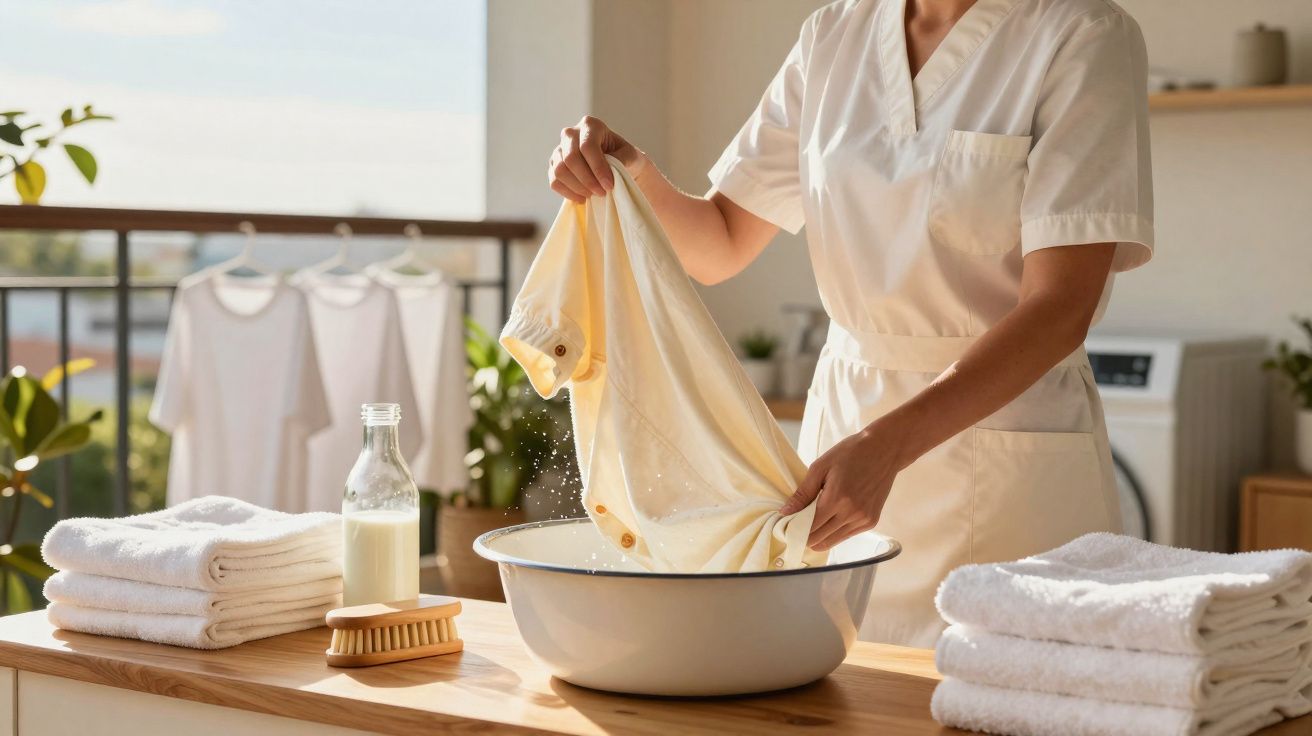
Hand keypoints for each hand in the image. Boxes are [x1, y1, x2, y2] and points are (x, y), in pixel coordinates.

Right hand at [548, 116, 646, 202]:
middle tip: (602, 192)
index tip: (609, 185)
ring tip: (593, 195)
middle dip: (587, 180)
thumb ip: (623, 158)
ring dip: (578, 187)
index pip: (588, 146)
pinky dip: (568, 193)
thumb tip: (611, 168)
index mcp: (590, 125)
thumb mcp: (631, 155)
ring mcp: (559, 149)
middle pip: (571, 158)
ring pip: (560, 170)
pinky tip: (583, 198)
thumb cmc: (624, 158)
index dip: (598, 168)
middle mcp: (571, 133)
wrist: (616, 166)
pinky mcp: (554, 166)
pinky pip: (554, 182)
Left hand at [779, 419, 912, 550]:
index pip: (809, 528)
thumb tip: (785, 513)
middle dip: (803, 535)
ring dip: (818, 535)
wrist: (885, 450)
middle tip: (796, 522)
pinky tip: (830, 517)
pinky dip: (833, 531)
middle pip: (818, 539)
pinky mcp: (871, 522)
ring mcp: (863, 520)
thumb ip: (803, 493)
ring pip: (831, 542)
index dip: (794, 529)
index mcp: (837, 499)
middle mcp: (852, 514)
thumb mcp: (820, 467)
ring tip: (812, 520)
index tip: (785, 524)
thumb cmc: (850, 453)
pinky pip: (845, 535)